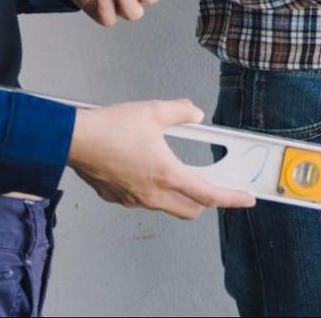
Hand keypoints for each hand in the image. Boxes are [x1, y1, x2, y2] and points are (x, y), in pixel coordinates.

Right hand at [68, 99, 256, 218]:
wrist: (74, 140)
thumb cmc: (110, 128)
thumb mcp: (154, 111)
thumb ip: (181, 112)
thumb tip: (195, 114)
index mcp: (167, 174)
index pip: (209, 195)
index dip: (232, 199)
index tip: (246, 199)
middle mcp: (152, 194)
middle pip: (191, 210)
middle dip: (206, 200)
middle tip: (213, 184)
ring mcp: (134, 200)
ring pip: (167, 206)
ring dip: (179, 195)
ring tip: (178, 171)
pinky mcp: (118, 198)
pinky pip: (144, 200)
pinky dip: (154, 190)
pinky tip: (147, 169)